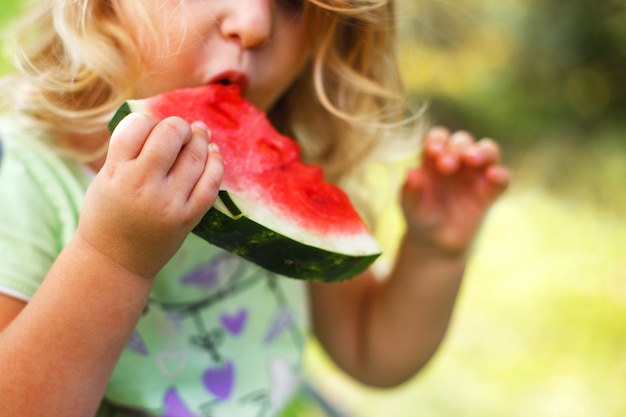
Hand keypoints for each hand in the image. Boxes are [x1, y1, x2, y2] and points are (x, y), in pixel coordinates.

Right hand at [78, 114, 223, 277]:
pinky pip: (212, 182)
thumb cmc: (109, 213)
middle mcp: (144, 187)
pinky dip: (216, 161)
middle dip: (177, 125)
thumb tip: (169, 120)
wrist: (116, 261)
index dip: (147, 121)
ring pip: (196, 155)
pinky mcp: (189, 217)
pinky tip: (213, 152)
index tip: (149, 128)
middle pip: (171, 134)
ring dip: (199, 138)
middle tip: (178, 129)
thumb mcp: (106, 177)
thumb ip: (130, 150)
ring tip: (198, 133)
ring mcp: (170, 203)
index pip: (138, 125)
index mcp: (117, 173)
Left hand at [401, 127, 509, 256]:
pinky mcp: (491, 191)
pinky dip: (500, 174)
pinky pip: (502, 178)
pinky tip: (493, 176)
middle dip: (455, 148)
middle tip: (446, 166)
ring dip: (482, 151)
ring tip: (471, 159)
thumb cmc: (421, 216)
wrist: (436, 241)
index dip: (437, 139)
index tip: (432, 151)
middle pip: (463, 140)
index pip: (439, 137)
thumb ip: (410, 191)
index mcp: (434, 158)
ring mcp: (476, 174)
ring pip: (488, 150)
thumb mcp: (411, 206)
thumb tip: (410, 172)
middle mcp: (458, 160)